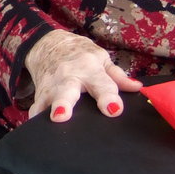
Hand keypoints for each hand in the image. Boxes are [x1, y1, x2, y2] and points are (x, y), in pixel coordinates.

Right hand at [24, 30, 140, 120]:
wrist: (49, 44)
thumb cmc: (81, 54)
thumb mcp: (101, 59)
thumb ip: (117, 76)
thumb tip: (138, 88)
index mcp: (90, 68)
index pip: (102, 84)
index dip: (108, 97)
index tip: (114, 110)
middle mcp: (69, 77)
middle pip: (66, 91)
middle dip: (63, 103)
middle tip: (63, 116)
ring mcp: (52, 86)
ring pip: (48, 100)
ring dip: (47, 111)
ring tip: (49, 123)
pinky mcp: (39, 93)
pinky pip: (36, 107)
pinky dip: (36, 117)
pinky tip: (37, 129)